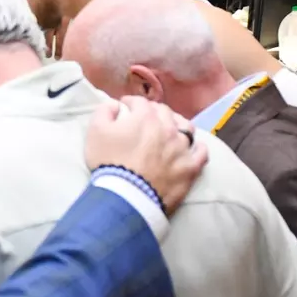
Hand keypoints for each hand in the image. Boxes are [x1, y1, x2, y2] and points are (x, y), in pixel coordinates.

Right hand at [85, 96, 207, 213]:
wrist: (126, 194)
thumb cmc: (109, 161)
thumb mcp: (95, 131)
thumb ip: (105, 111)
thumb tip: (116, 105)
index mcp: (145, 117)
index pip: (140, 102)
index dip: (131, 102)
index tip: (125, 107)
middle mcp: (168, 128)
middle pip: (164, 112)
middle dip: (153, 111)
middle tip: (145, 118)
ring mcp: (182, 148)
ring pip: (186, 128)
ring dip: (177, 124)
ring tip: (171, 128)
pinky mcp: (190, 168)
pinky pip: (201, 153)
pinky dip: (198, 148)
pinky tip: (194, 147)